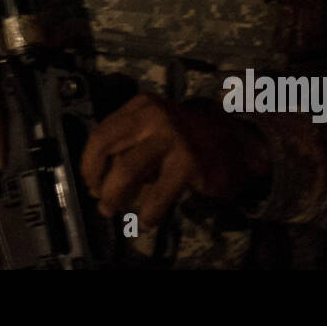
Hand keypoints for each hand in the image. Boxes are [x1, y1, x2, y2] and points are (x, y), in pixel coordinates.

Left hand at [80, 94, 269, 226]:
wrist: (237, 146)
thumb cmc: (186, 142)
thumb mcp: (153, 132)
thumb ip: (126, 148)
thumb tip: (95, 183)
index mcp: (141, 106)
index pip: (101, 133)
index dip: (89, 163)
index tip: (90, 183)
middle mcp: (153, 115)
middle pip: (106, 147)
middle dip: (96, 179)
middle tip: (100, 200)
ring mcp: (172, 136)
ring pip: (126, 171)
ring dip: (115, 197)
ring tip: (115, 210)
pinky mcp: (188, 162)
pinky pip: (156, 195)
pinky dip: (147, 212)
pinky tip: (148, 218)